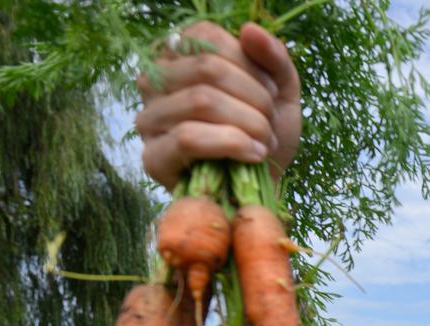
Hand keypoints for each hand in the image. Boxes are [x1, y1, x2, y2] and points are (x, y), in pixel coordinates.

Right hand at [136, 21, 301, 188]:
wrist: (263, 192)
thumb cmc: (265, 136)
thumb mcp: (281, 93)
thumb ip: (273, 58)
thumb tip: (250, 29)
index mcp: (179, 57)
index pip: (209, 38)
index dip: (252, 66)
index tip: (273, 93)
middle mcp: (154, 82)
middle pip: (209, 68)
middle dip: (256, 98)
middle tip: (271, 122)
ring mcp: (149, 119)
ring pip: (201, 101)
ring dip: (249, 123)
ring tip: (265, 141)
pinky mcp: (152, 158)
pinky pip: (189, 138)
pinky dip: (231, 144)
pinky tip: (253, 154)